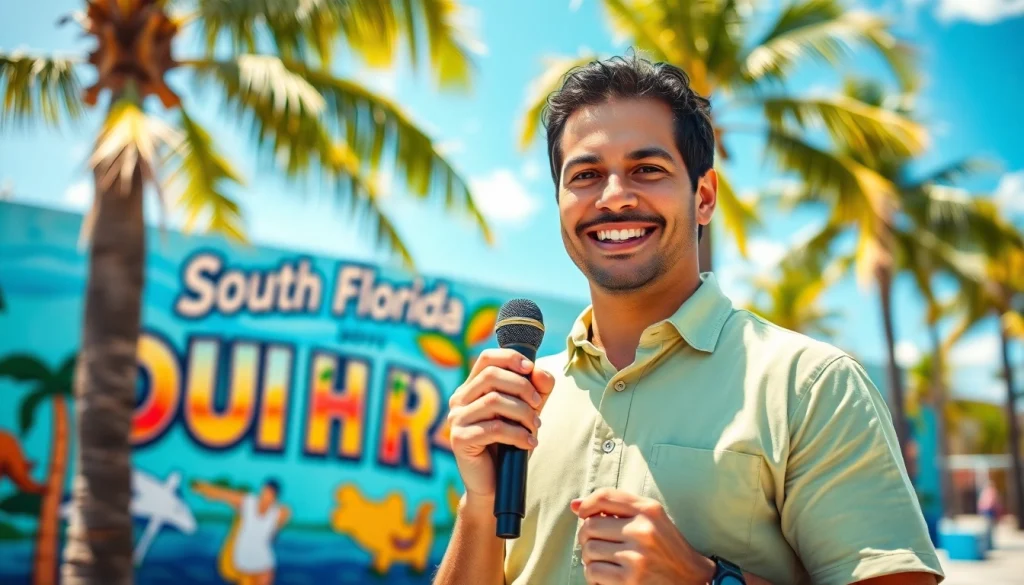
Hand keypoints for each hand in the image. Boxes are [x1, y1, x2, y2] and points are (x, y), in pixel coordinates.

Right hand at [447, 348, 554, 502]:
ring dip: (523, 413)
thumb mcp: (527, 413)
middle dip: (522, 387)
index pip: (486, 359)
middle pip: (491, 376)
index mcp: (471, 389)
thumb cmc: (509, 445)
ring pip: (494, 401)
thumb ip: (536, 390)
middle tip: (538, 405)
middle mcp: (459, 400)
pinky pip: (494, 428)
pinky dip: (517, 434)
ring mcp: (456, 419)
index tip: (531, 369)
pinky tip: (529, 443)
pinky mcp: (459, 439)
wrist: (495, 485)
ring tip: (535, 428)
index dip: (510, 358)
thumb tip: (540, 372)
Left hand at [571, 488, 714, 584]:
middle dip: (586, 536)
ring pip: (589, 550)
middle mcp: (643, 530)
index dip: (587, 504)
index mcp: (648, 510)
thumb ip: (617, 507)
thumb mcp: (651, 519)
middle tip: (596, 544)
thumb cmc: (666, 547)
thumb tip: (575, 505)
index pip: (604, 496)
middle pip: (590, 525)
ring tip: (603, 561)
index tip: (582, 514)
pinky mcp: (630, 580)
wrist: (692, 580)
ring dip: (590, 558)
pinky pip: (594, 572)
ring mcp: (636, 556)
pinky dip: (594, 576)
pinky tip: (606, 576)